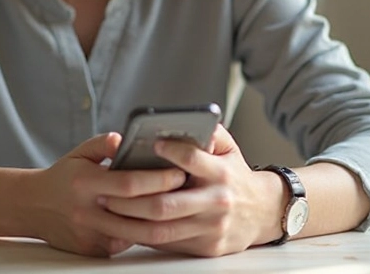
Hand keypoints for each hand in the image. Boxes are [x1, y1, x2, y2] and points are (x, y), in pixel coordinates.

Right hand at [22, 132, 187, 256]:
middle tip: (188, 191)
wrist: (33, 207)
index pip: (130, 184)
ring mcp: (90, 234)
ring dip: (160, 222)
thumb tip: (124, 139)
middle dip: (168, 201)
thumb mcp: (79, 153)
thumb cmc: (63, 177)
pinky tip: (155, 221)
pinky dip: (141, 233)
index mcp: (85, 183)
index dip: (158, 180)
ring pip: (136, 234)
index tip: (179, 173)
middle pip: (138, 212)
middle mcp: (86, 211)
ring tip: (178, 208)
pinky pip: (125, 243)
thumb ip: (102, 144)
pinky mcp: (93, 250)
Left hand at [99, 124, 285, 256]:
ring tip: (106, 209)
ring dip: (128, 222)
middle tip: (105, 190)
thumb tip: (185, 121)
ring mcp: (211, 228)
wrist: (264, 213)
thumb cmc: (236, 176)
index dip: (170, 151)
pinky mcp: (206, 247)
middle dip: (130, 199)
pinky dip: (142, 235)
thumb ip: (209, 132)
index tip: (149, 142)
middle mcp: (216, 202)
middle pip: (166, 204)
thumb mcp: (229, 149)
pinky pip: (168, 244)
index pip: (192, 160)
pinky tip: (123, 226)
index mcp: (221, 173)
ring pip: (161, 229)